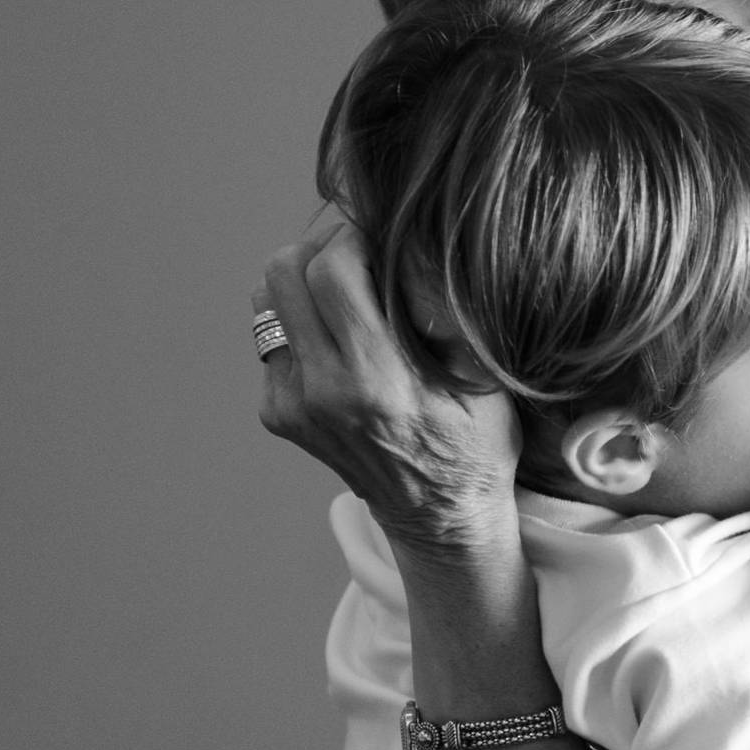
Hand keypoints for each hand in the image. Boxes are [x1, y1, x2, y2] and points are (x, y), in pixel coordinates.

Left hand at [254, 224, 523, 561]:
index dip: (354, 235)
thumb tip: (413, 246)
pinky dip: (302, 321)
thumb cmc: (475, 441)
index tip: (382, 234)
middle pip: (284, 271)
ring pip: (266, 299)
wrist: (440, 516)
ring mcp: (291, 405)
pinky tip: (342, 338)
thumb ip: (446, 313)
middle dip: (322, 245)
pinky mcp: (277, 413)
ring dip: (302, 279)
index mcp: (377, 380)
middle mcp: (323, 392)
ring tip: (346, 288)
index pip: (332, 270)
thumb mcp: (483, 377)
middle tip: (360, 249)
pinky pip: (272, 337)